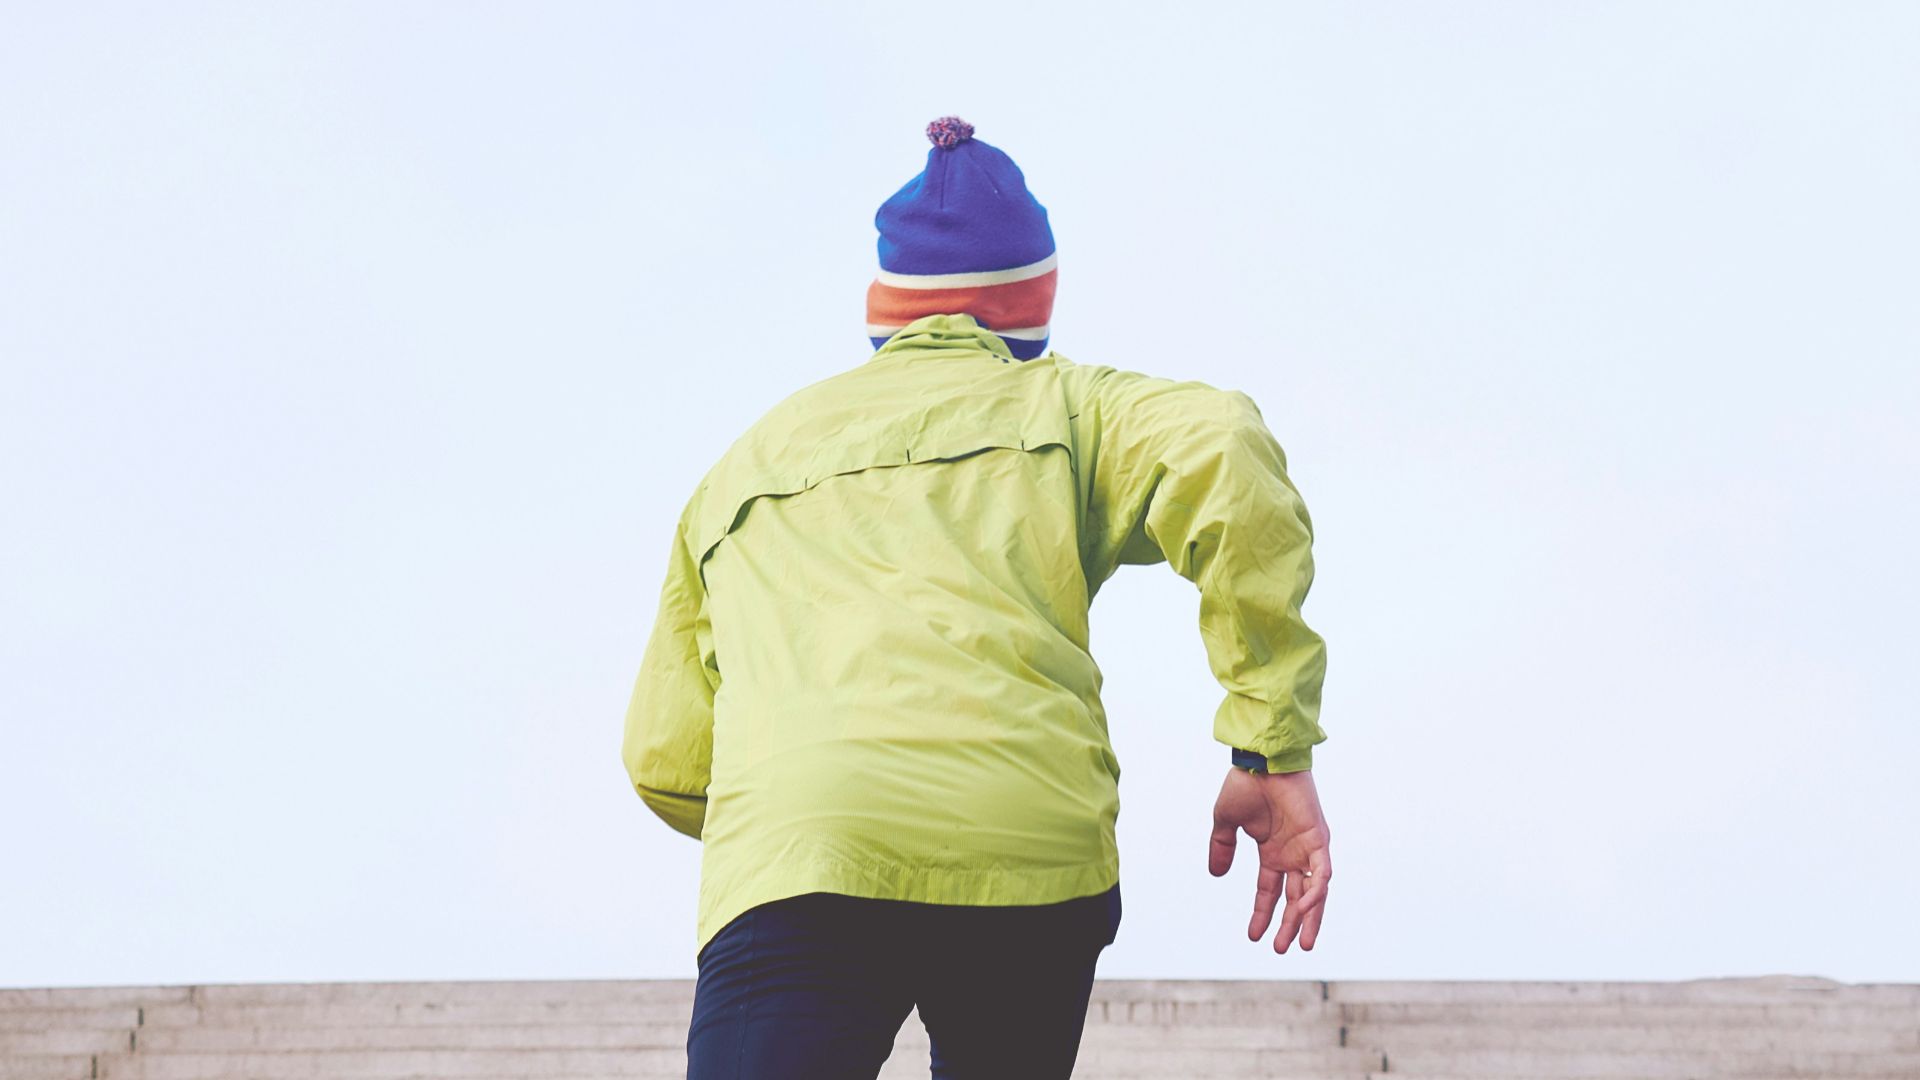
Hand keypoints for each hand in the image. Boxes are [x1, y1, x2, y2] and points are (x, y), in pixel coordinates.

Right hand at [1209, 767, 1330, 952]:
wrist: (1261, 761)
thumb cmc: (1245, 784)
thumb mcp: (1226, 822)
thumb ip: (1222, 848)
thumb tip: (1216, 874)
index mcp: (1273, 851)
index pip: (1270, 890)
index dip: (1263, 913)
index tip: (1252, 936)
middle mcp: (1293, 853)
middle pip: (1295, 898)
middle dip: (1289, 924)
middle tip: (1280, 949)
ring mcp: (1308, 848)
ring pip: (1314, 893)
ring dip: (1308, 918)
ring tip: (1302, 944)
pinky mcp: (1319, 839)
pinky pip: (1322, 874)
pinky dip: (1317, 893)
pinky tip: (1304, 910)